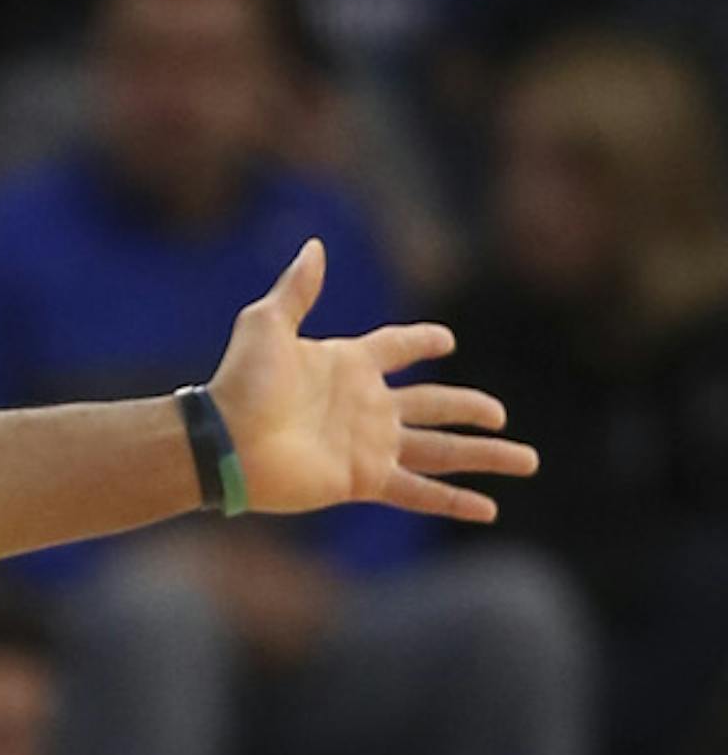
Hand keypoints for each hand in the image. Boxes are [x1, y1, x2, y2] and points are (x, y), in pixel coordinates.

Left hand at [213, 239, 533, 527]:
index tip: (446, 341)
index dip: (420, 342)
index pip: (396, 348)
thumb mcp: (267, 324)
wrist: (226, 440)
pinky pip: (420, 491)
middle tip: (502, 414)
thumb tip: (315, 245)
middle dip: (471, 409)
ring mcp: (370, 445)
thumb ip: (298, 288)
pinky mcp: (365, 479)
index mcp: (348, 364)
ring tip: (527, 460)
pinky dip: (454, 501)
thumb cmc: (240, 381)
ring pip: (441, 450)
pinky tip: (489, 508)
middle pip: (435, 405)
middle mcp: (367, 406)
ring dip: (484, 455)